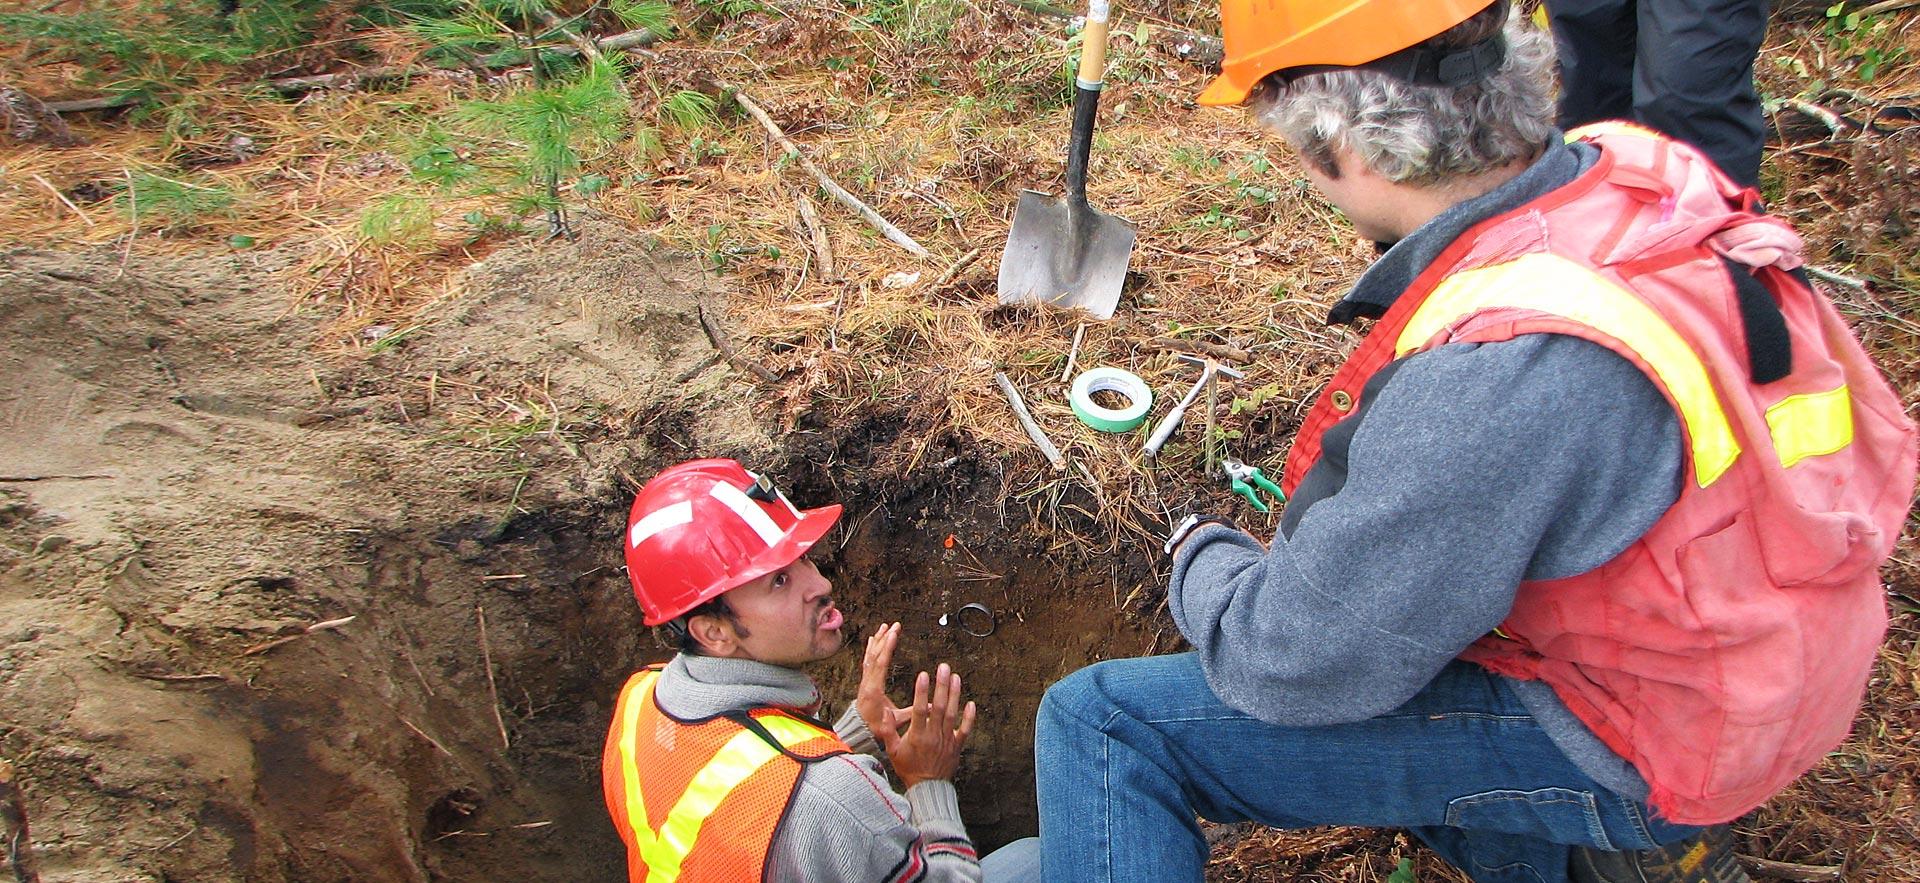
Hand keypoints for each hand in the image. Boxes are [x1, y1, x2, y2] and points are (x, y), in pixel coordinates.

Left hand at [856, 622, 909, 741]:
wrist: (857, 732)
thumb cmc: (875, 728)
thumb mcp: (896, 721)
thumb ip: (912, 713)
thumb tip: (931, 707)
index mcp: (874, 689)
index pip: (881, 664)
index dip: (887, 648)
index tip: (893, 634)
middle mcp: (868, 682)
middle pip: (876, 655)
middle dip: (885, 639)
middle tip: (894, 626)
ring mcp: (865, 681)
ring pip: (870, 656)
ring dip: (878, 640)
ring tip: (885, 627)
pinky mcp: (865, 681)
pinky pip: (868, 660)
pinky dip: (871, 647)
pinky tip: (874, 639)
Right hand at [882, 662, 976, 789]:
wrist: (927, 788)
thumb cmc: (907, 768)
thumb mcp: (893, 751)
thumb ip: (888, 732)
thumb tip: (884, 713)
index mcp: (917, 735)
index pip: (920, 709)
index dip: (922, 691)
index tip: (924, 674)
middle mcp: (933, 736)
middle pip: (939, 706)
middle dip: (941, 685)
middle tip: (943, 666)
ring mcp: (947, 740)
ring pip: (952, 714)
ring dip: (955, 694)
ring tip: (955, 676)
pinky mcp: (957, 746)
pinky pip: (965, 730)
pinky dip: (969, 718)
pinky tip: (971, 703)